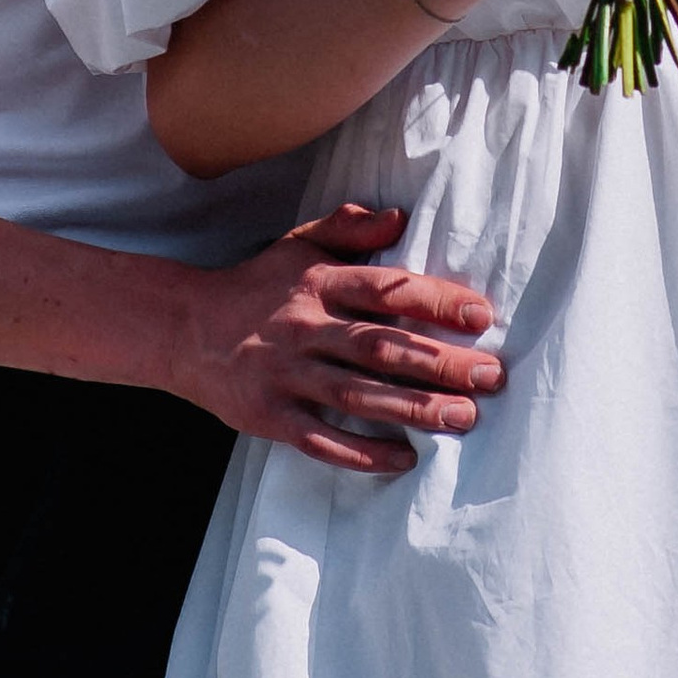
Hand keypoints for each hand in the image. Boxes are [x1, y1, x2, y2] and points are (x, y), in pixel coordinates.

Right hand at [173, 202, 501, 476]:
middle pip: (382, 347)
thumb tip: (399, 218)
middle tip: (491, 375)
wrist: (185, 330)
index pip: (385, 289)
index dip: (435, 301)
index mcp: (316, 283)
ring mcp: (287, 376)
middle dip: (441, 363)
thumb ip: (347, 229)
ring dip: (416, 410)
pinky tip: (404, 458)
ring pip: (360, 396)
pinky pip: (323, 440)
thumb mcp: (297, 245)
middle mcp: (305, 328)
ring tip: (464, 417)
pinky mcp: (271, 417)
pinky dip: (364, 452)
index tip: (482, 315)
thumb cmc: (256, 285)